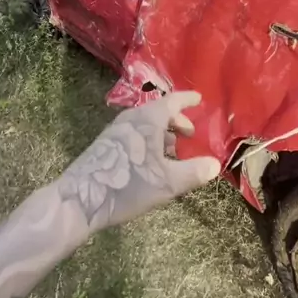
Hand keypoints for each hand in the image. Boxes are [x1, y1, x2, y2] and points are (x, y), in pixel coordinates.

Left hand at [58, 91, 220, 234]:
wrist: (81, 199)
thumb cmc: (128, 185)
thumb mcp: (167, 182)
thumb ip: (194, 172)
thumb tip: (216, 164)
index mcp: (148, 120)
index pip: (172, 101)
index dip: (187, 100)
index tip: (199, 98)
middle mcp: (131, 119)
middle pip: (158, 112)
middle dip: (176, 120)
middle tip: (189, 132)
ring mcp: (115, 131)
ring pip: (144, 123)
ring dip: (161, 131)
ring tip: (173, 148)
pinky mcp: (106, 145)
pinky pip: (134, 133)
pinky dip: (148, 139)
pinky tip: (150, 160)